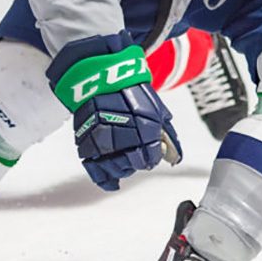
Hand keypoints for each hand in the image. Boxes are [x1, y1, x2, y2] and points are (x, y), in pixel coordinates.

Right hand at [47, 32, 179, 190]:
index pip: (152, 158)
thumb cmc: (129, 91)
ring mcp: (104, 144)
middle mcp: (124, 140)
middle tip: (136, 153)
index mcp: (145, 131)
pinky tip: (111, 183)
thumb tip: (174, 157)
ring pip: (115, 169)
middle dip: (136, 161)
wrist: (99, 78)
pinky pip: (95, 169)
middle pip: (133, 165)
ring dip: (122, 169)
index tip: (150, 152)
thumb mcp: (156, 110)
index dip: (152, 156)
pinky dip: (104, 179)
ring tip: (123, 161)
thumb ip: (167, 136)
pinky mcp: (87, 144)